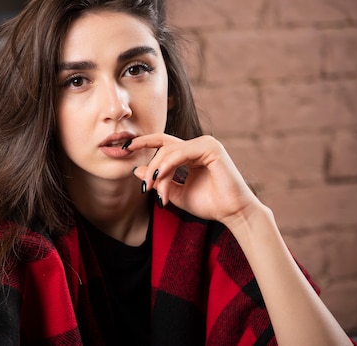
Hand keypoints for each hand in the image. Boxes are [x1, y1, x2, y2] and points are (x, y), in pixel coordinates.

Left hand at [128, 134, 262, 225]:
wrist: (233, 214)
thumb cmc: (210, 205)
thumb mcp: (176, 193)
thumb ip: (159, 181)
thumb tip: (137, 170)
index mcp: (191, 152)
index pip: (163, 142)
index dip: (143, 142)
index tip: (124, 148)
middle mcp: (199, 144)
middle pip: (163, 147)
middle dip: (150, 166)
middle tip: (144, 186)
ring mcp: (206, 144)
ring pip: (169, 151)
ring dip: (158, 171)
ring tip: (154, 189)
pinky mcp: (211, 148)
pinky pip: (180, 153)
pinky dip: (167, 166)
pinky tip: (160, 177)